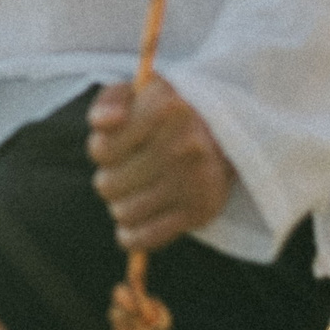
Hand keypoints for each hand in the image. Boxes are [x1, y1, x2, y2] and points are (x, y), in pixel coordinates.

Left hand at [86, 75, 232, 252]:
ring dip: (121, 205)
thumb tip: (104, 124)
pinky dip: (132, 236)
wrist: (228, 133)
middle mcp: (182, 144)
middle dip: (110, 180)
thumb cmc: (169, 113)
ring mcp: (194, 180)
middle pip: (107, 185)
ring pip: (122, 212)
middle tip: (126, 173)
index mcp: (163, 108)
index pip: (101, 151)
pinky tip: (132, 226)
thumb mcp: (139, 91)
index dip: (101, 152)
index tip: (117, 147)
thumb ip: (110, 101)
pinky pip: (145, 238)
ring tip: (135, 193)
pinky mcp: (202, 210)